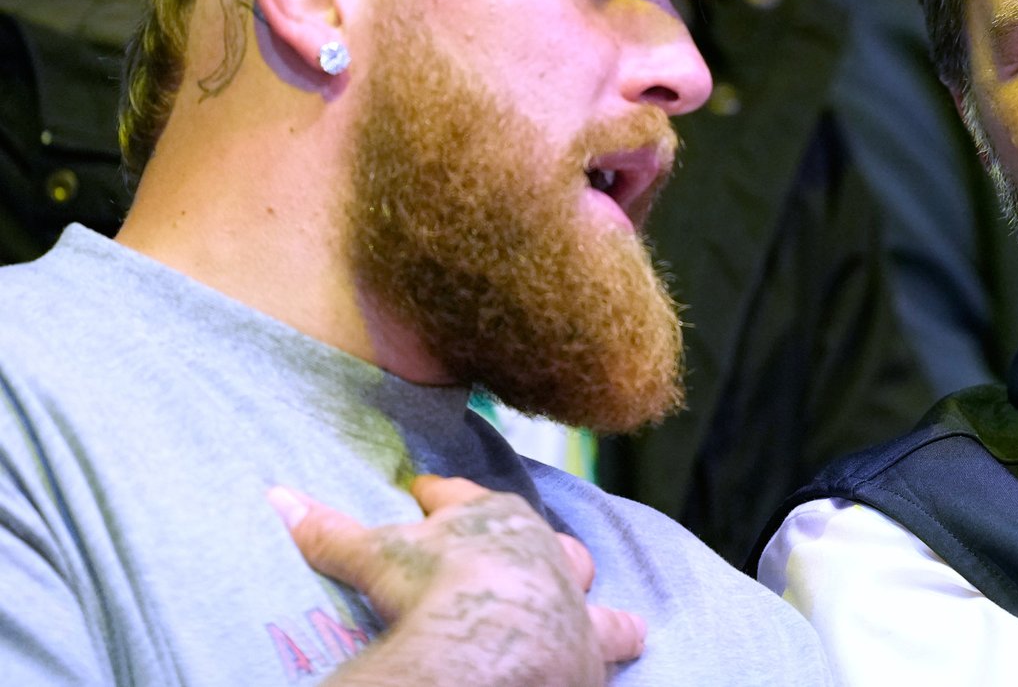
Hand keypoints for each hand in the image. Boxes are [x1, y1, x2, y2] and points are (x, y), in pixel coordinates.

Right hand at [269, 475, 644, 684]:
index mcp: (490, 517)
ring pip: (582, 574)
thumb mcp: (378, 554)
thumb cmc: (440, 582)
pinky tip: (621, 641)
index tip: (423, 494)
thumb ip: (331, 530)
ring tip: (576, 578)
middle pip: (530, 531)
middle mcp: (540, 547)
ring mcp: (571, 594)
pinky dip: (613, 638)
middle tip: (507, 545)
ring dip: (577, 580)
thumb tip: (276, 496)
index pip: (456, 496)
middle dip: (519, 536)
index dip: (436, 497)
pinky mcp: (592, 643)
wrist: (502, 639)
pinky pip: (613, 637)